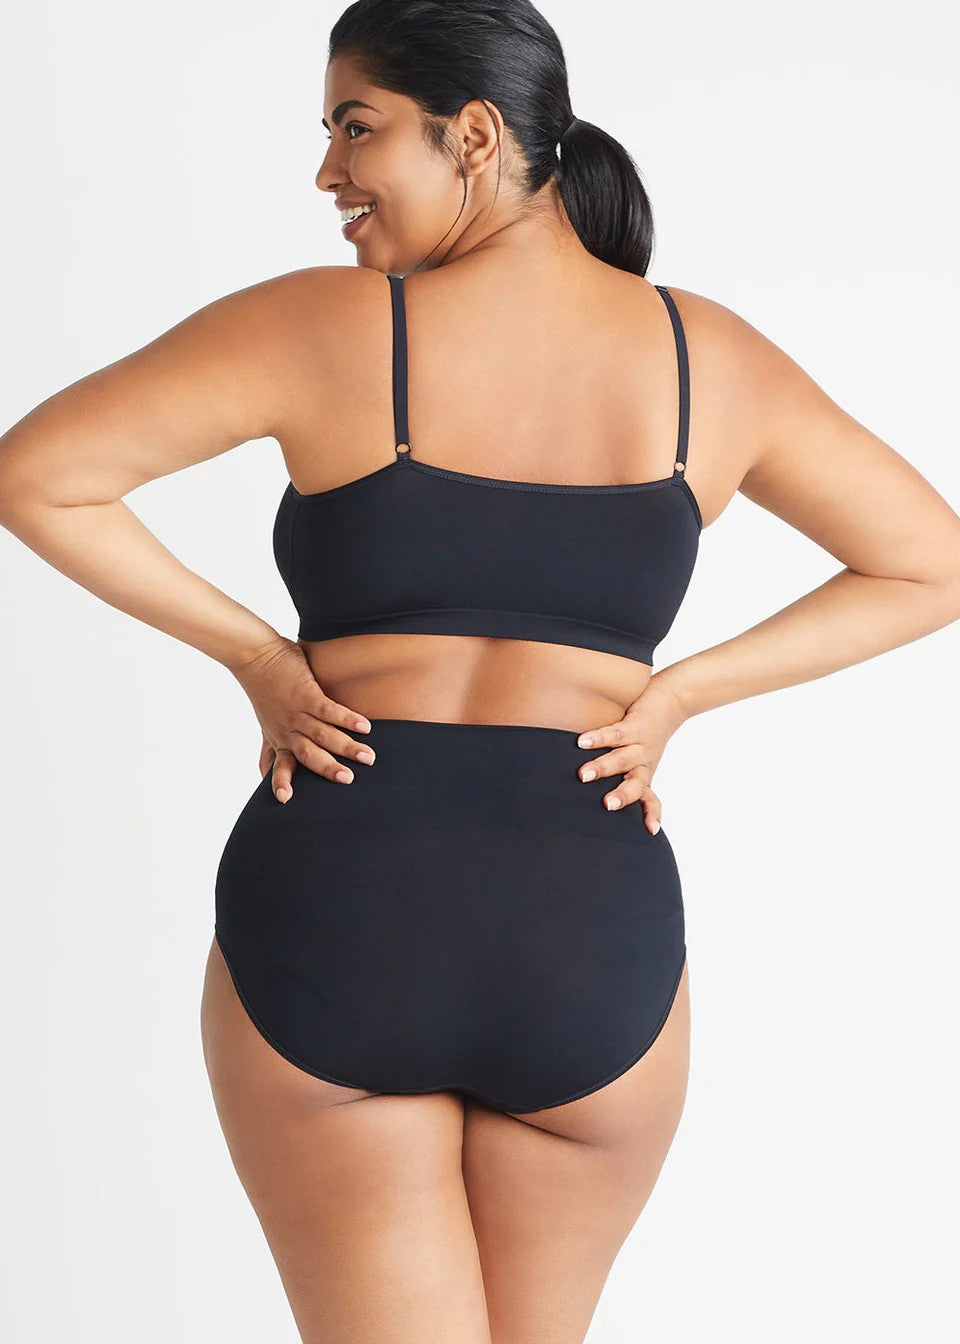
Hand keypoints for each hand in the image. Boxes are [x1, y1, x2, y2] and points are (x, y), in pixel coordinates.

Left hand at [228, 636, 374, 802]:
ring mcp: (297, 712)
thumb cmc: (263, 690)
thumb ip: (267, 750)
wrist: (254, 656)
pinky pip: (328, 710)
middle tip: (348, 780)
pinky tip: (365, 726)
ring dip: (346, 747)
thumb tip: (261, 775)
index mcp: (280, 739)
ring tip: (368, 757)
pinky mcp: (306, 693)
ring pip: (323, 734)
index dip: (283, 782)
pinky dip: (346, 718)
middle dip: (328, 768)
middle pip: (309, 755)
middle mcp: (288, 730)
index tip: (285, 800)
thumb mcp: (264, 725)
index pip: (283, 765)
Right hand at [575, 675, 688, 832]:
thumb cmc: (648, 732)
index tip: (651, 830)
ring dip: (603, 767)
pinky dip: (598, 738)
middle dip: (622, 795)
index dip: (651, 814)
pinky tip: (581, 742)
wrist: (672, 699)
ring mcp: (640, 744)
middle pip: (636, 784)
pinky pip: (615, 734)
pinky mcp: (635, 725)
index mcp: (644, 774)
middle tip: (607, 805)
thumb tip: (584, 789)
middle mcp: (643, 762)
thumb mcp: (640, 758)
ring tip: (583, 775)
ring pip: (622, 759)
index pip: (650, 799)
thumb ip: (621, 774)